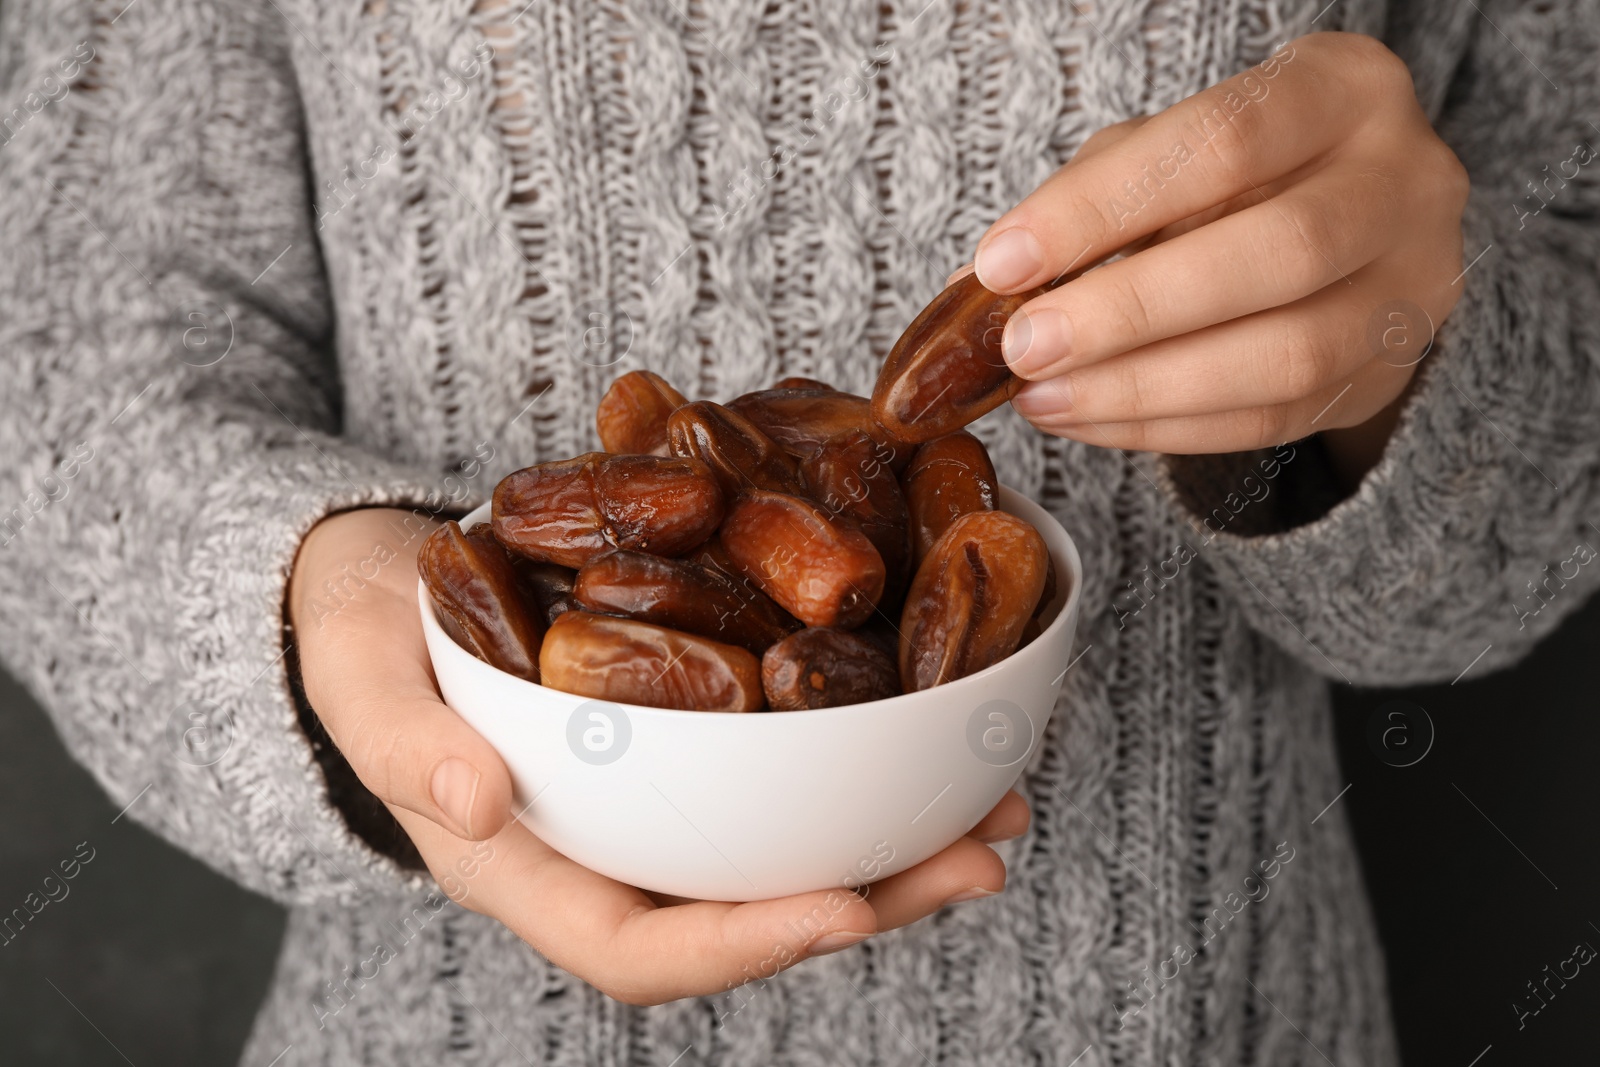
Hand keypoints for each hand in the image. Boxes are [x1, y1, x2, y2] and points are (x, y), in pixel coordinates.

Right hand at [289, 507, 1027, 1004]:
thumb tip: (475, 806)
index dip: (748, 944)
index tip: (846, 906)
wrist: (379, 587)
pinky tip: (934, 730)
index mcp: (529, 871)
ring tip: (995, 808)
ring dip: (896, 844)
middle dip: (871, 901)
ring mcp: (654, 806)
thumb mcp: (362, 682)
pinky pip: (782, 779)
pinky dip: (862, 764)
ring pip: (782, 854)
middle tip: (978, 858)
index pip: (644, 949)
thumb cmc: (360, 639)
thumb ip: (408, 747)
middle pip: (749, 914)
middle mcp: (608, 856)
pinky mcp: (687, 746)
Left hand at [970, 32, 1467, 469]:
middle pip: (1278, 253)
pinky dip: (1166, 427)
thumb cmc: (1237, 177)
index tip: (1004, 262)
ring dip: (1144, 387)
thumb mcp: (1166, 154)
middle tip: (1024, 346)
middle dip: (1130, 310)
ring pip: (1287, 355)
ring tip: (1043, 397)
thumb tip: (975, 288)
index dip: (1103, 209)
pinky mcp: (1386, 374)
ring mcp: (1412, 287)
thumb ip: (1086, 204)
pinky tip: (1090, 419)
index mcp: (1344, 90)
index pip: (1222, 144)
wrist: (1350, 230)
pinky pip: (1274, 420)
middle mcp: (1405, 181)